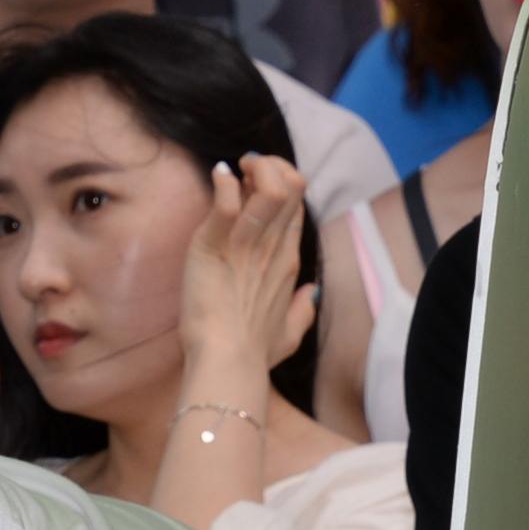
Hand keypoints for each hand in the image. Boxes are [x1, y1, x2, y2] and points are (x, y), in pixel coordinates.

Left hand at [178, 153, 315, 372]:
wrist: (228, 362)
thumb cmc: (254, 354)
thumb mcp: (290, 333)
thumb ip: (304, 310)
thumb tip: (313, 294)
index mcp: (288, 261)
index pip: (296, 206)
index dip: (282, 185)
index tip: (256, 188)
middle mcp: (274, 247)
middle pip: (290, 186)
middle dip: (270, 167)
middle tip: (246, 170)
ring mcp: (248, 245)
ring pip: (270, 186)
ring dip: (253, 168)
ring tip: (235, 169)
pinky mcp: (215, 247)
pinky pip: (227, 203)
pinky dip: (223, 183)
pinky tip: (218, 178)